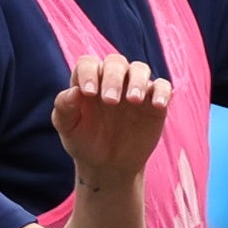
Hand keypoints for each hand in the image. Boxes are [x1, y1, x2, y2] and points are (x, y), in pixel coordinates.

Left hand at [52, 50, 170, 191]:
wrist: (108, 166)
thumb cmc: (84, 142)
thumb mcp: (68, 129)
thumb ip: (64, 108)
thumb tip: (73, 91)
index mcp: (88, 81)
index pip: (88, 63)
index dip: (89, 73)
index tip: (89, 93)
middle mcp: (112, 80)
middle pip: (115, 62)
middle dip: (113, 78)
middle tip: (110, 101)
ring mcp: (135, 89)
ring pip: (140, 69)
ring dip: (137, 80)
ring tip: (133, 100)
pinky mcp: (154, 103)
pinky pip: (162, 87)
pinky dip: (163, 91)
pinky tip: (158, 105)